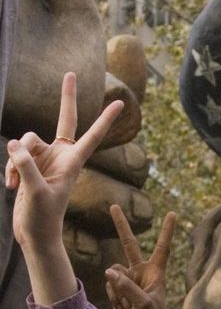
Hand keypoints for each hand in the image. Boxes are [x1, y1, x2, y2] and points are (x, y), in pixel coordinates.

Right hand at [6, 72, 122, 252]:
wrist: (34, 234)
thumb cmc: (43, 219)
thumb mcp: (36, 193)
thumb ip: (26, 166)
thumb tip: (15, 144)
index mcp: (72, 163)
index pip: (92, 137)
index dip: (105, 120)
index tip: (121, 104)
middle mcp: (61, 157)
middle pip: (64, 120)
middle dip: (66, 98)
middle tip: (69, 73)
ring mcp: (45, 159)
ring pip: (26, 140)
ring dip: (16, 159)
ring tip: (14, 183)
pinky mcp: (29, 165)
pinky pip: (15, 154)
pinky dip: (10, 168)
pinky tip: (10, 187)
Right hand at [106, 206, 175, 308]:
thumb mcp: (144, 306)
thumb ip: (127, 287)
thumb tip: (110, 271)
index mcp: (156, 275)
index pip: (162, 248)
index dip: (167, 231)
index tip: (173, 213)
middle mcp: (143, 275)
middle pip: (130, 246)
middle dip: (121, 227)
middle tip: (113, 206)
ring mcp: (129, 283)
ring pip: (114, 272)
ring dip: (117, 288)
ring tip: (127, 306)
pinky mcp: (118, 292)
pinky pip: (109, 285)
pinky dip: (113, 296)